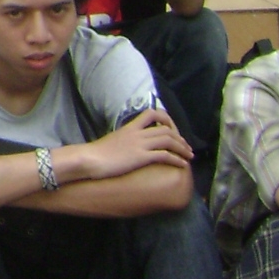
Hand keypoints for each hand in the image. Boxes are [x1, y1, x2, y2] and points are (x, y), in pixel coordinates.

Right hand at [73, 109, 192, 180]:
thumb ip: (123, 139)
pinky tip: (182, 164)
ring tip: (189, 155)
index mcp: (130, 127)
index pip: (151, 113)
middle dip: (179, 138)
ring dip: (182, 148)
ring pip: (168, 140)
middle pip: (165, 129)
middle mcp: (137, 133)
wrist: (90, 159)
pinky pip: (164, 155)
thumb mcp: (112, 140)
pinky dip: (176, 159)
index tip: (172, 129)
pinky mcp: (141, 157)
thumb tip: (127, 144)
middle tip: (186, 147)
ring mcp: (140, 145)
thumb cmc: (97, 153)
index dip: (165, 119)